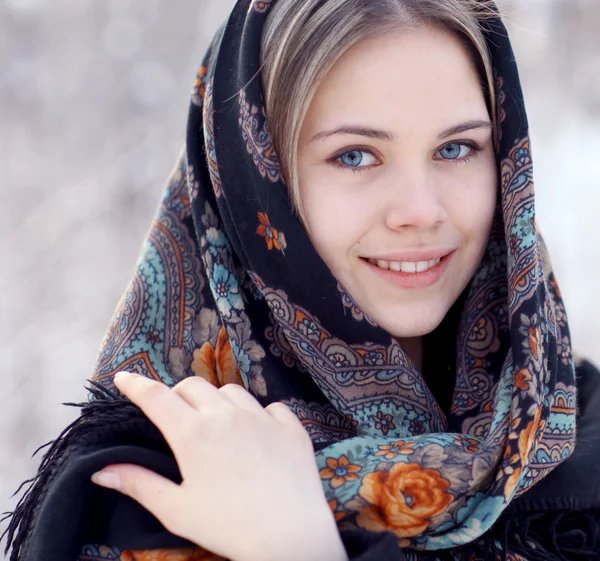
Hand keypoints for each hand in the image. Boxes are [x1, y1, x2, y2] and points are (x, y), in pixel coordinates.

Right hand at [91, 372, 347, 560]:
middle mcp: (226, 415)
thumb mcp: (176, 510)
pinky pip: (271, 407)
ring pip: (232, 391)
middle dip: (179, 394)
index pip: (157, 397)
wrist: (289, 536)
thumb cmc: (226, 525)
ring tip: (217, 423)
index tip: (124, 377)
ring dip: (217, 400)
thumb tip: (101, 471)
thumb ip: (138, 484)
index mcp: (194, 433)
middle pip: (194, 386)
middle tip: (177, 415)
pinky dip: (259, 414)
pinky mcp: (290, 426)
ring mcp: (262, 417)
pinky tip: (258, 434)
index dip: (137, 384)